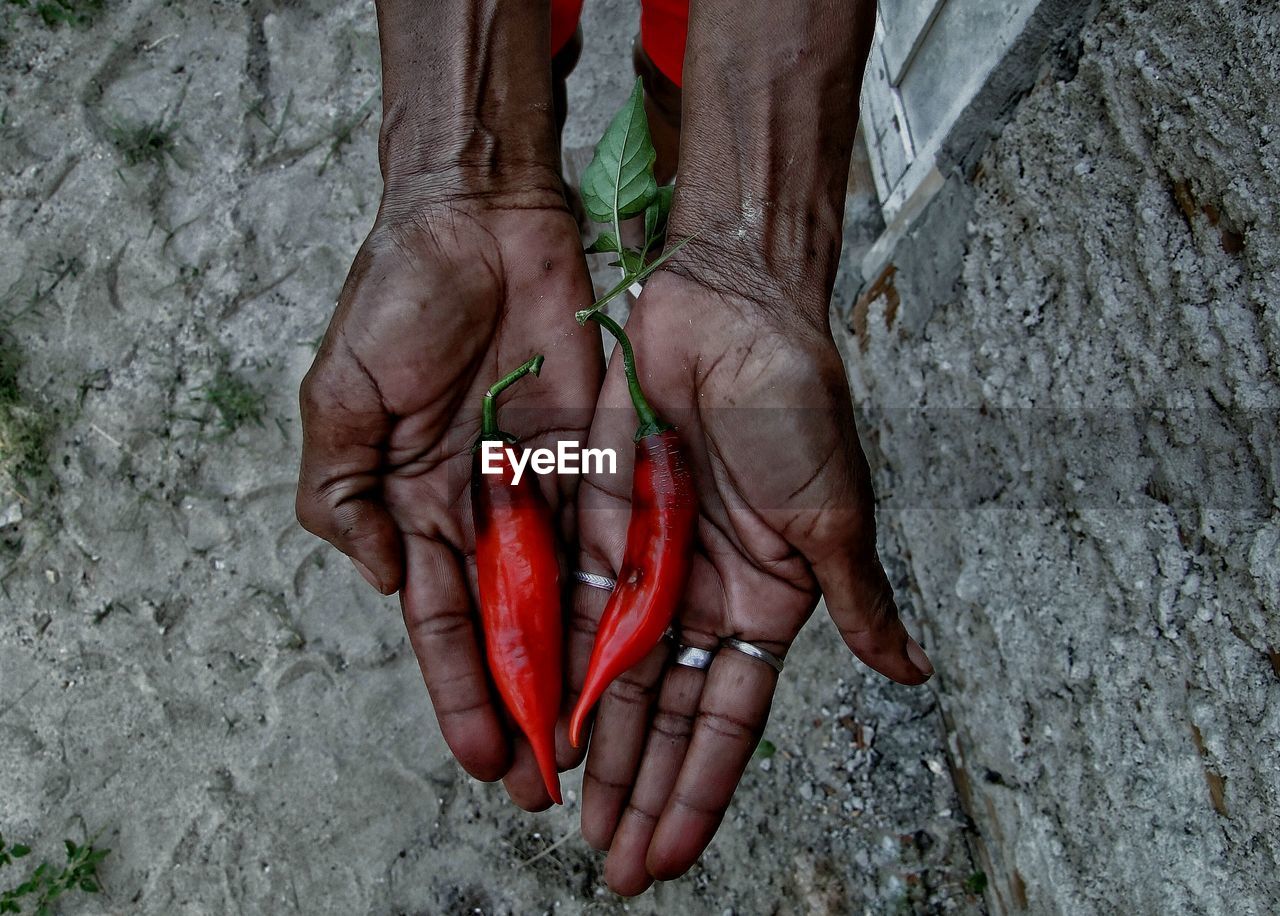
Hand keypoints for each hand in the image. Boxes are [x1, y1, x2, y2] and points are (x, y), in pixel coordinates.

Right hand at [297, 190, 601, 807]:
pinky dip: (627, 596)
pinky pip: (620, 535)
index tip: (481, 757)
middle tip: (546, 785)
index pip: (441, 621)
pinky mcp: (604, 455)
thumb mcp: (340, 398)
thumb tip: (375, 579)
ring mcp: (549, 487)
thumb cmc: (399, 298)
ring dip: (581, 673)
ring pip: (571, 600)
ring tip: (600, 746)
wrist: (482, 216)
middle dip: (525, 706)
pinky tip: (640, 655)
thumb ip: (342, 493)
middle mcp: (487, 510)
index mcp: (417, 505)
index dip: (460, 690)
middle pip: (511, 629)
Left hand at [566, 271, 931, 893]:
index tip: (668, 855)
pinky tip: (534, 715)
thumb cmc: (794, 402)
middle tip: (608, 860)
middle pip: (665, 714)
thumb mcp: (832, 512)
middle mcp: (703, 592)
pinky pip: (570, 603)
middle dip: (639, 787)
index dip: (698, 790)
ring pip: (611, 674)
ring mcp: (648, 560)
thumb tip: (910, 674)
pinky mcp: (598, 520)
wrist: (726, 305)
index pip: (728, 720)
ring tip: (567, 812)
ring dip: (592, 744)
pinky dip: (553, 660)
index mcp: (767, 599)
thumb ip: (858, 599)